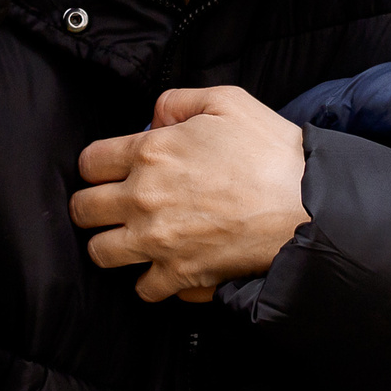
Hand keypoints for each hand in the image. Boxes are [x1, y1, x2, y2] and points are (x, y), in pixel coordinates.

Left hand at [70, 85, 309, 302]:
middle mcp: (143, 199)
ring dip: (111, 245)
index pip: (89, 162)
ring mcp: (158, 242)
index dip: (97, 165)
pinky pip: (143, 289)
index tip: (109, 170)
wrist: (307, 207)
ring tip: (131, 238)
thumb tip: (155, 116)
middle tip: (111, 205)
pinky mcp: (180, 276)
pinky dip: (150, 281)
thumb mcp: (227, 102)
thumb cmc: (271, 152)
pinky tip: (164, 267)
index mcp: (150, 153)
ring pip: (100, 253)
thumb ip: (180, 101)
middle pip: (83, 210)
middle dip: (92, 206)